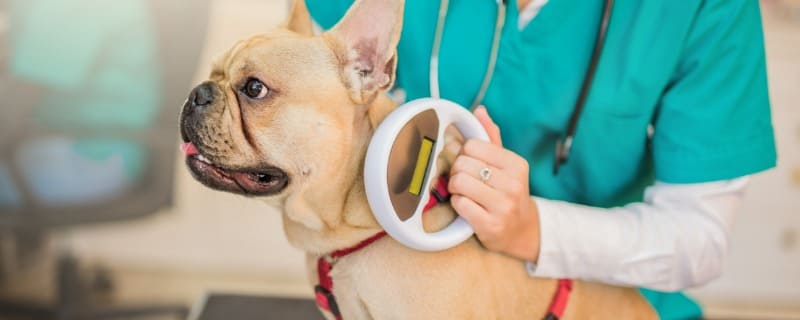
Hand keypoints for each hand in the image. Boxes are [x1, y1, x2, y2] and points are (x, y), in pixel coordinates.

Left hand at [448, 106, 540, 261]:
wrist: (522, 231)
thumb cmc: (508, 193)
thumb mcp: (506, 165)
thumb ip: (492, 138)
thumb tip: (479, 110)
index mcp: (516, 164)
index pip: (472, 146)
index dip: (464, 154)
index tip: (470, 165)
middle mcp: (513, 184)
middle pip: (462, 164)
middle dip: (456, 172)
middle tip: (463, 181)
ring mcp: (503, 206)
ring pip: (459, 183)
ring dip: (455, 189)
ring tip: (464, 193)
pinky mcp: (490, 225)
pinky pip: (459, 204)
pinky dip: (457, 205)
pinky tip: (467, 207)